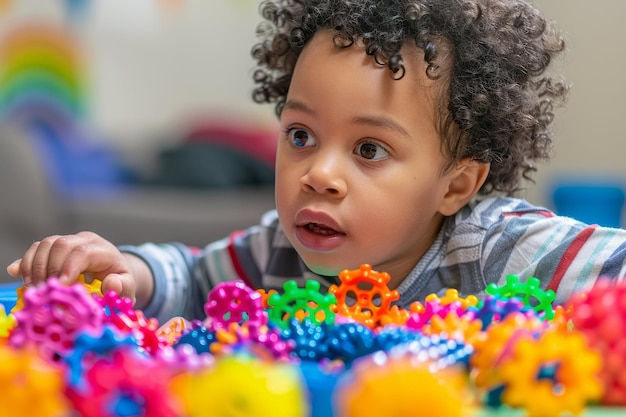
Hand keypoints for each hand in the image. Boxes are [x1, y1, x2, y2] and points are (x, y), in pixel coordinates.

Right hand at [6, 231, 137, 303]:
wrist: (114, 273)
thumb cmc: (120, 282)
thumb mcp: (128, 287)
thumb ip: (123, 287)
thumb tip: (112, 283)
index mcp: (102, 250)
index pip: (83, 252)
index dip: (69, 267)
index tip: (60, 285)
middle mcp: (84, 240)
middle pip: (61, 244)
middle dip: (50, 268)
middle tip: (46, 291)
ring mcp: (68, 241)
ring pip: (45, 244)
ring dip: (36, 266)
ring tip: (36, 288)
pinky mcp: (54, 248)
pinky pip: (36, 249)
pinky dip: (26, 262)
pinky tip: (19, 276)